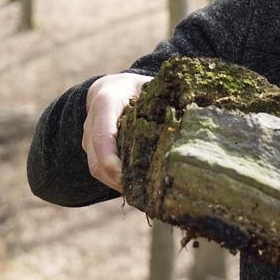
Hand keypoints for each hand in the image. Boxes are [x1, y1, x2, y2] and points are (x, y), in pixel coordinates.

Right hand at [81, 72, 151, 192]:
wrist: (108, 89)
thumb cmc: (134, 88)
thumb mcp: (148, 85)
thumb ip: (163, 97)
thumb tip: (190, 110)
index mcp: (106, 103)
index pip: (103, 133)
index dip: (111, 156)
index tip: (126, 173)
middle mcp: (92, 123)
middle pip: (98, 159)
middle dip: (118, 178)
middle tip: (145, 192)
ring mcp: (89, 140)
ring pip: (97, 169)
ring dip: (118, 184)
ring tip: (145, 194)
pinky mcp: (92, 152)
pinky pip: (101, 172)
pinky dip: (117, 182)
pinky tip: (138, 189)